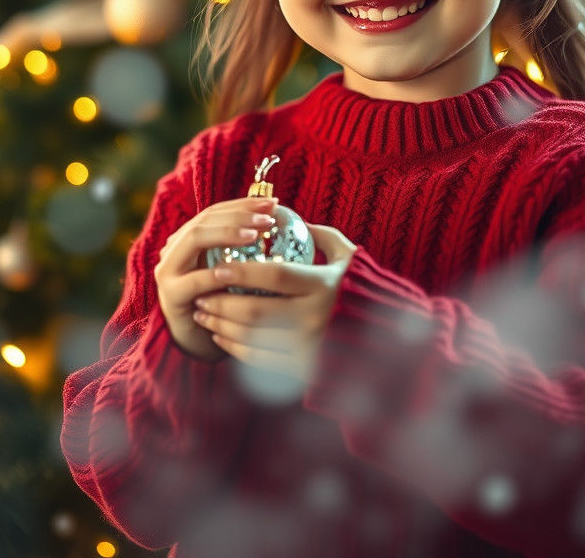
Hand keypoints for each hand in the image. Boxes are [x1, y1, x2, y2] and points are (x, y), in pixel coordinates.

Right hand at [154, 196, 280, 362]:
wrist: (198, 342)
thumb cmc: (224, 302)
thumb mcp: (234, 271)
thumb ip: (244, 248)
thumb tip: (278, 220)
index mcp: (188, 238)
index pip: (215, 211)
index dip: (243, 204)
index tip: (273, 203)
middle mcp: (174, 249)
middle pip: (205, 220)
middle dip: (239, 214)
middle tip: (268, 217)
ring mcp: (168, 271)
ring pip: (196, 239)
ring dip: (228, 233)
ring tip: (256, 234)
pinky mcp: (171, 295)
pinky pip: (196, 279)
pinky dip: (217, 272)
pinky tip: (238, 269)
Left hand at [190, 222, 357, 386]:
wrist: (384, 338)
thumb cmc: (363, 289)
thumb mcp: (348, 257)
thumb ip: (320, 235)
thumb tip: (287, 214)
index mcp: (324, 286)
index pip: (275, 277)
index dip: (242, 272)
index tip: (217, 267)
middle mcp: (315, 318)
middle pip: (255, 311)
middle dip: (220, 303)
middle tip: (200, 293)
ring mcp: (308, 347)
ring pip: (252, 338)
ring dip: (220, 326)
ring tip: (203, 313)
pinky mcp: (303, 369)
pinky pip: (259, 360)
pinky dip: (234, 348)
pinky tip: (221, 335)